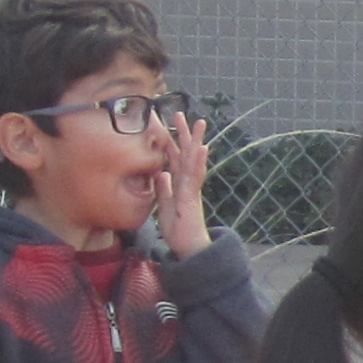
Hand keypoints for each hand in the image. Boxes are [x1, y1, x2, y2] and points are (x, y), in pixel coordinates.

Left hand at [149, 109, 214, 259]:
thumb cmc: (179, 230)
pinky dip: (199, 162)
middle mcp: (187, 184)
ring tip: (199, 123)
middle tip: (180, 113)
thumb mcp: (164, 207)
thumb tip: (160, 173)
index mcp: (179, 185)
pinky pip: (196, 178)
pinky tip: (202, 149)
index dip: (171, 141)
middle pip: (185, 154)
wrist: (190, 250)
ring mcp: (191, 190)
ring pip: (193, 161)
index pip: (174, 159)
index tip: (168, 125)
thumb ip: (163, 190)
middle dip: (183, 134)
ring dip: (196, 141)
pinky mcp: (192, 198)